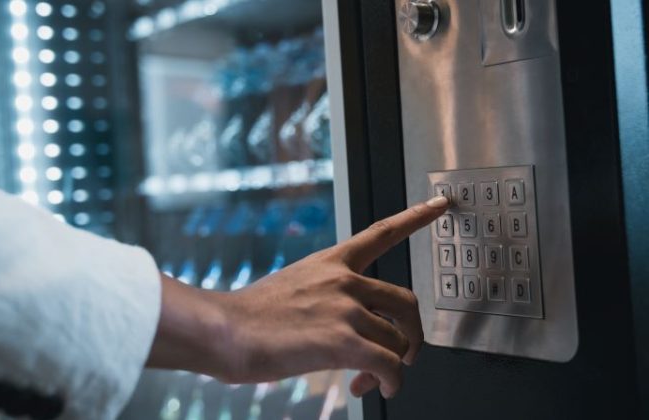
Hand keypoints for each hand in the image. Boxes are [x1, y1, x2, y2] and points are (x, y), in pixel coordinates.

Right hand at [146, 195, 449, 398]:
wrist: (224, 330)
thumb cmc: (249, 317)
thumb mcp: (291, 289)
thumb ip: (325, 300)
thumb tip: (348, 330)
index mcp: (331, 263)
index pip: (382, 232)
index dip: (416, 217)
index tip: (442, 203)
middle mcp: (344, 279)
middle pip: (407, 302)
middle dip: (411, 335)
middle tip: (401, 355)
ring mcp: (345, 308)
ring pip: (398, 340)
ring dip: (392, 367)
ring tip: (369, 381)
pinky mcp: (344, 340)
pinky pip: (390, 364)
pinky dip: (391, 382)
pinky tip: (376, 389)